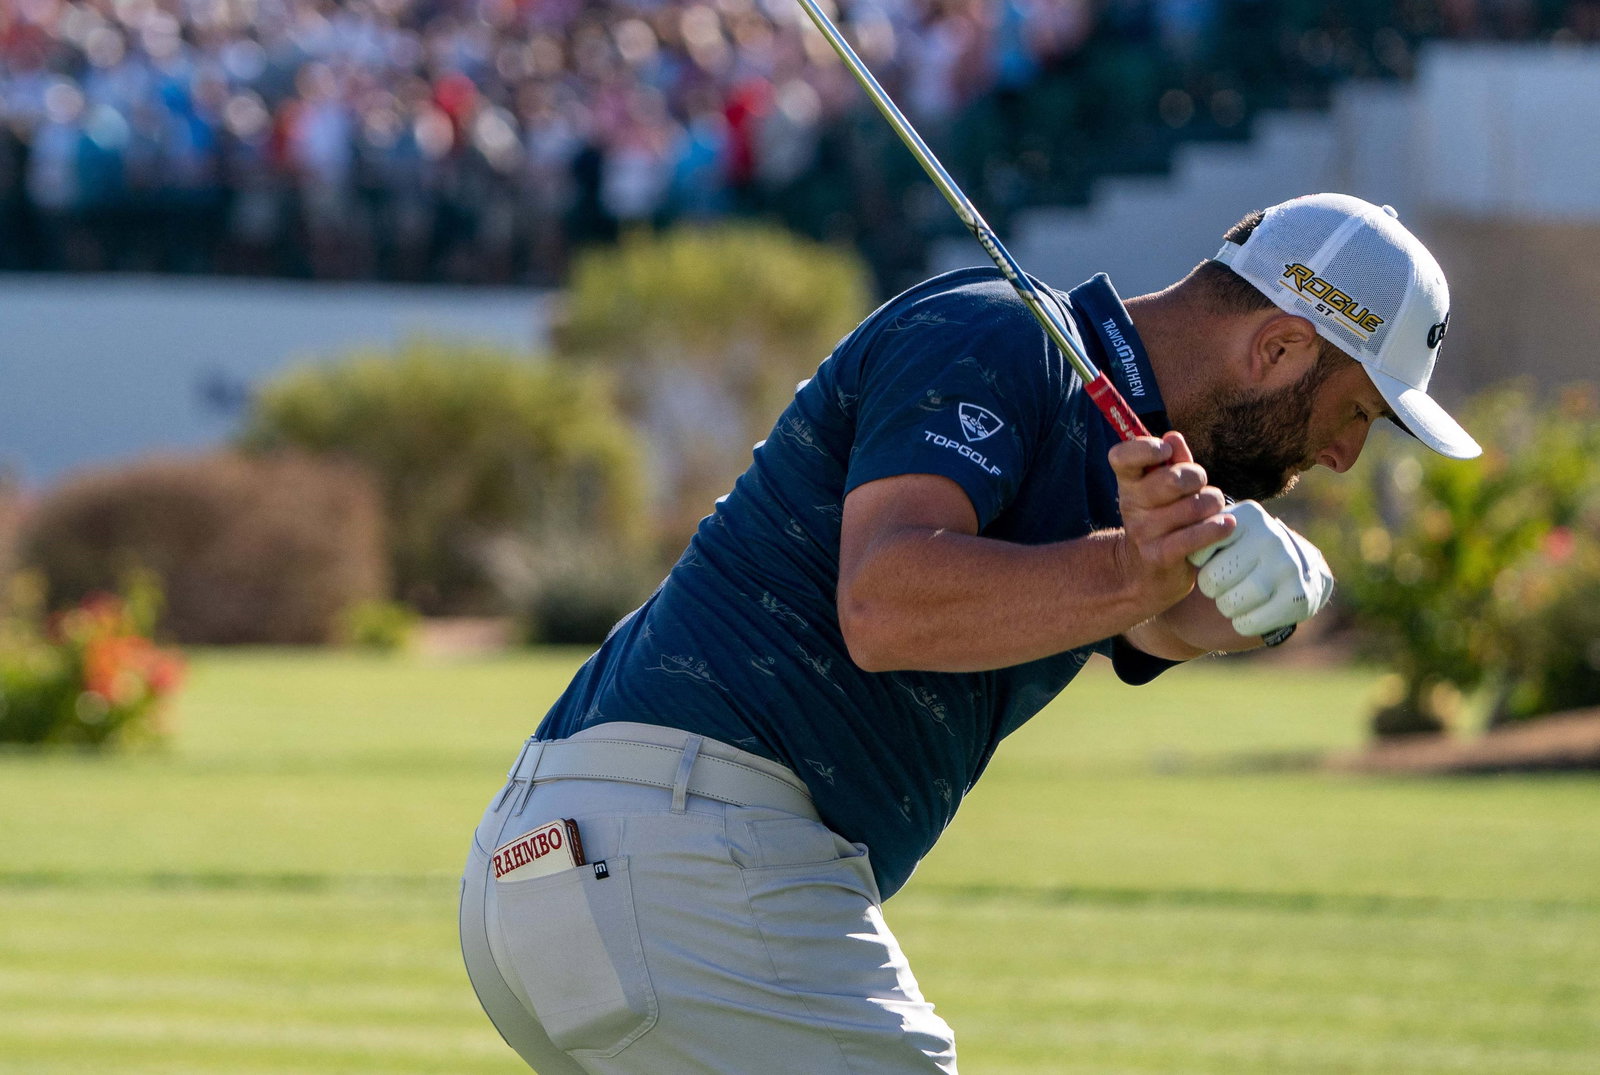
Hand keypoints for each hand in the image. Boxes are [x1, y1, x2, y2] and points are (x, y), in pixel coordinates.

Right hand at [1108, 432, 1233, 612]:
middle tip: (1199, 486)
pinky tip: (1226, 525)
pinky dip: (1216, 528)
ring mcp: (1144, 532)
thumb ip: (1173, 462)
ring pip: (1194, 506)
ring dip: (1212, 505)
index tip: (1165, 451)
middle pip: (1172, 479)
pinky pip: (1195, 536)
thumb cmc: (1164, 518)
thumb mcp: (1164, 487)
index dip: (1145, 448)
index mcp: (1129, 483)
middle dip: (1197, 477)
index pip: (1122, 457)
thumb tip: (1174, 438)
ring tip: (1210, 510)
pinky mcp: (1160, 555)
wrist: (1148, 570)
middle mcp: (1131, 505)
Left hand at [1187, 501, 1333, 635]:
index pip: (1199, 548)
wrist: (1285, 578)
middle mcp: (1272, 536)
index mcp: (1248, 515)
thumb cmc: (1236, 557)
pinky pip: (1251, 622)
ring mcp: (1290, 566)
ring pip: (1232, 602)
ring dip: (1227, 607)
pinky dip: (1243, 623)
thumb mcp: (1216, 536)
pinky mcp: (1300, 597)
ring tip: (1235, 597)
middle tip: (1223, 584)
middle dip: (1212, 588)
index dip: (1197, 563)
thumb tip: (1166, 535)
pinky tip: (1247, 614)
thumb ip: (1193, 532)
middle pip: (1213, 580)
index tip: (1208, 560)